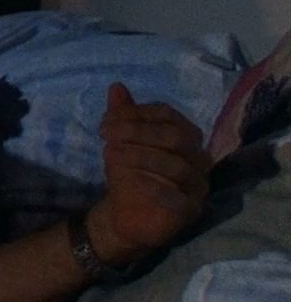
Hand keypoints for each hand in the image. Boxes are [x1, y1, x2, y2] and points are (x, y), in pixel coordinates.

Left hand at [86, 83, 212, 265]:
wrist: (125, 215)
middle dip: (137, 132)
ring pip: (178, 167)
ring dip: (140, 156)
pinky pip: (178, 199)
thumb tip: (116, 86)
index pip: (169, 115)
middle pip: (176, 137)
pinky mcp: (190, 210)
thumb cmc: (129, 172)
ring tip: (110, 155)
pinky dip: (153, 187)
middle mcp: (198, 159)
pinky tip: (130, 181)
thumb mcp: (120, 142)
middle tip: (105, 133)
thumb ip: (121, 116)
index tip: (107, 120)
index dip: (137, 113)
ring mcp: (198, 186)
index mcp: (184, 137)